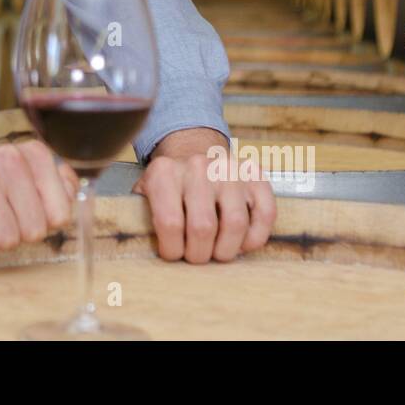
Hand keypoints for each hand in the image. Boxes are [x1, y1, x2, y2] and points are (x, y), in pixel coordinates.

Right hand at [0, 141, 77, 248]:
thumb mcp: (27, 176)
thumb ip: (60, 186)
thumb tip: (77, 196)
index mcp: (33, 152)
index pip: (60, 214)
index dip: (41, 222)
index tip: (23, 210)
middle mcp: (8, 156)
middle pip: (33, 230)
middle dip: (15, 232)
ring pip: (5, 238)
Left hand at [132, 128, 275, 262]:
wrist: (193, 148)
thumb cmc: (169, 182)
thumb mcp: (144, 191)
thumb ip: (139, 215)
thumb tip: (140, 243)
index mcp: (165, 172)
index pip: (169, 223)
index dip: (172, 250)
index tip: (173, 253)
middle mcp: (198, 166)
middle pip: (203, 228)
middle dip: (199, 254)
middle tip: (196, 256)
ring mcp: (230, 169)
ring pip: (235, 224)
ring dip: (226, 250)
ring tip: (217, 252)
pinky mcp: (255, 176)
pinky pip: (265, 215)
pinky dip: (255, 237)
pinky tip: (242, 242)